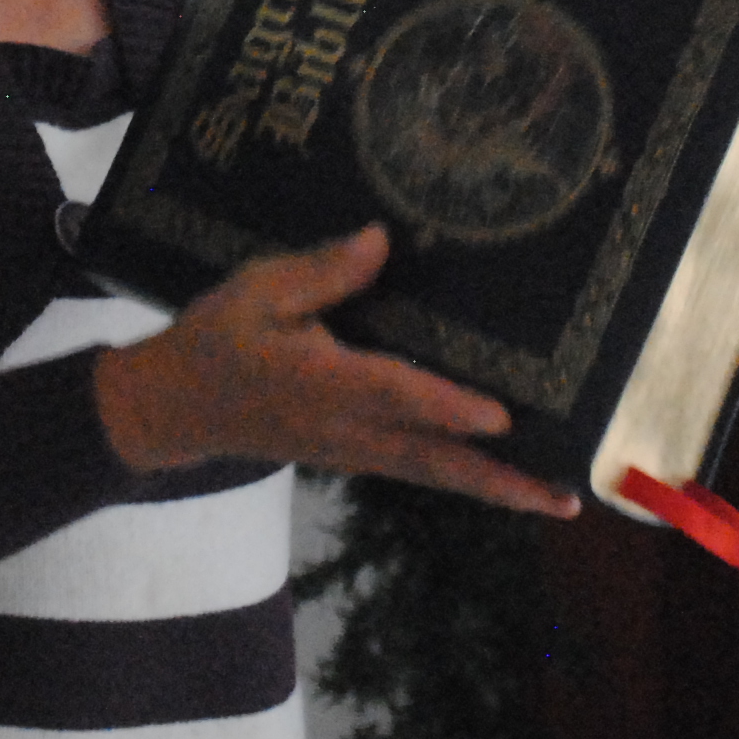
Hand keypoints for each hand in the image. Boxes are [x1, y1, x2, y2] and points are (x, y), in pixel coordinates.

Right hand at [92, 226, 579, 518]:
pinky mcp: (350, 456)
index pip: (395, 394)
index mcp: (321, 383)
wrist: (174, 407)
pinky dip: (462, 478)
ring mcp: (350, 451)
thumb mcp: (255, 289)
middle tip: (564, 499)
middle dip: (501, 482)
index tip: (500, 418)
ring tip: (555, 498)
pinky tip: (499, 477)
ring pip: (432, 475)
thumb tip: (381, 240)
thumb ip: (320, 271)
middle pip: (435, 461)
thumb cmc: (215, 341)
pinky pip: (416, 470)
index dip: (447, 406)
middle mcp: (345, 428)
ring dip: (494, 489)